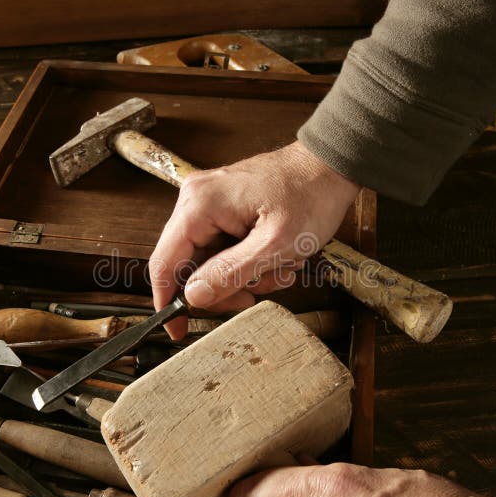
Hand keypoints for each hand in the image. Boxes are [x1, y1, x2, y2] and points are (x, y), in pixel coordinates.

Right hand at [149, 141, 360, 338]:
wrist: (330, 166)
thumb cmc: (310, 196)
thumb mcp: (275, 245)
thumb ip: (230, 272)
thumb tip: (192, 296)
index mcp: (200, 205)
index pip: (164, 262)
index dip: (167, 301)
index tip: (177, 330)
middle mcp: (196, 200)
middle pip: (188, 265)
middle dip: (222, 287)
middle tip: (255, 295)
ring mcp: (209, 202)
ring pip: (209, 261)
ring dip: (243, 276)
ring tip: (278, 270)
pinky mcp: (223, 208)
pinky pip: (223, 247)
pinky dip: (248, 261)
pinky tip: (276, 258)